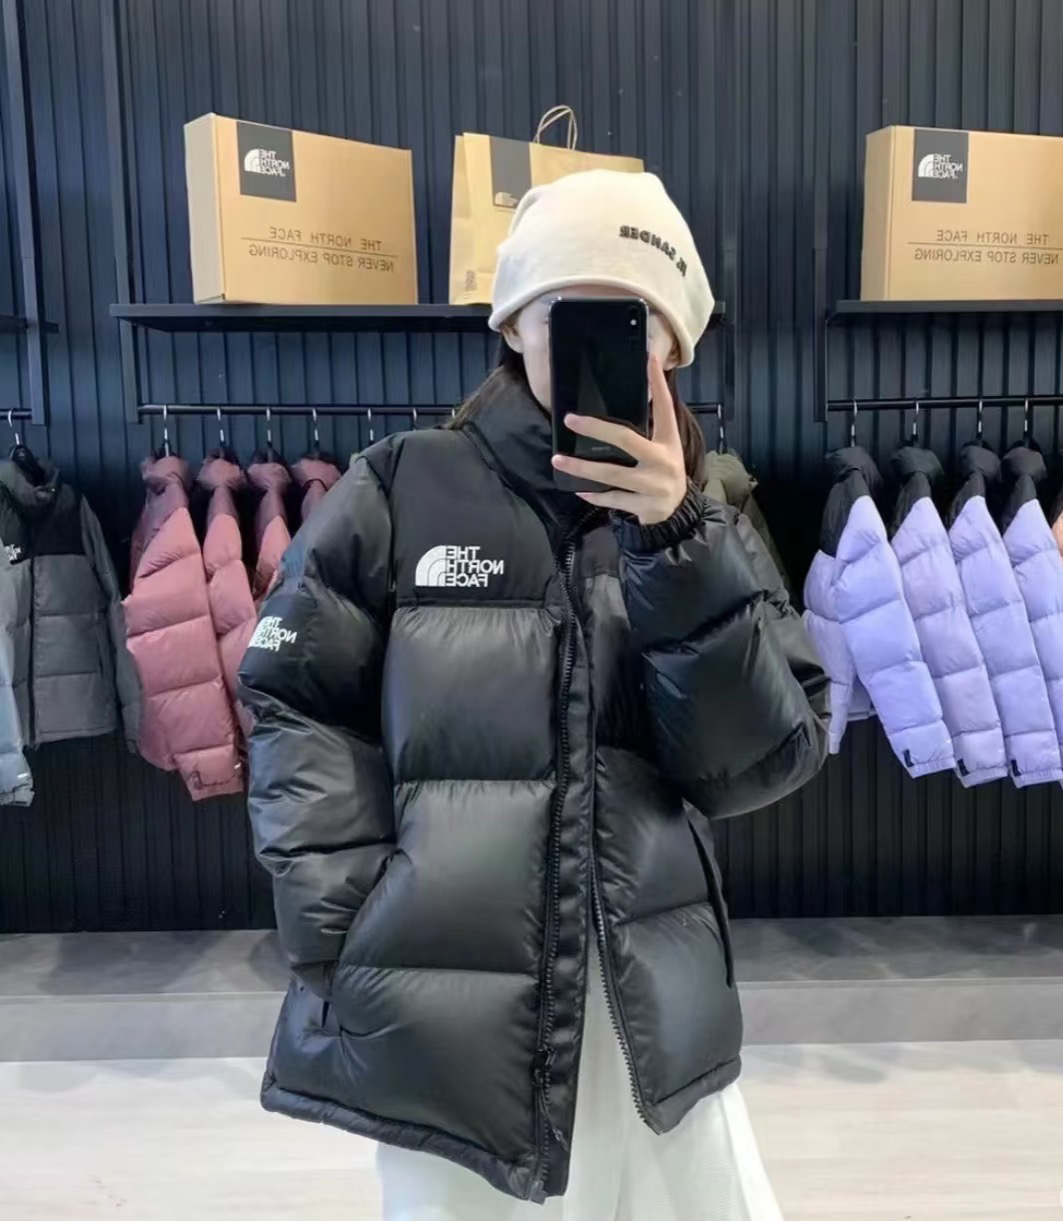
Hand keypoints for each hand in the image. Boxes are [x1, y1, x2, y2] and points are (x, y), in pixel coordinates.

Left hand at [550, 354, 687, 524]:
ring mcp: (653, 485)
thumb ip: (650, 424)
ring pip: (612, 474)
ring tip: (558, 460)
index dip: (657, 383)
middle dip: (596, 428)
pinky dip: (595, 495)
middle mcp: (662, 460)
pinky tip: (579, 489)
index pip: (664, 407)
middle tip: (570, 419)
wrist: (678, 511)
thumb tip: (633, 392)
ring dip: (582, 468)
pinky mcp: (644, 506)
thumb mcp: (664, 446)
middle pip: (625, 439)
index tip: (648, 358)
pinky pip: (613, 499)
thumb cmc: (664, 470)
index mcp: (668, 440)